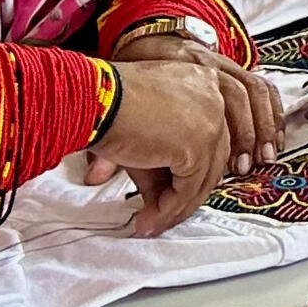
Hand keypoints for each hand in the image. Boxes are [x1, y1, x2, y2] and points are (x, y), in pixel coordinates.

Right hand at [88, 50, 283, 236]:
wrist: (93, 100)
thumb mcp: (145, 137)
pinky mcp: (198, 147)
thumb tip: (165, 201)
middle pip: (211, 159)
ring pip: (202, 178)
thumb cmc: (107, 107)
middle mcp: (214, 99)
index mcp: (204, 84)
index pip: (210, 137)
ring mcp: (210, 123)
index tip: (173, 194)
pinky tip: (149, 219)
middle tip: (160, 213)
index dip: (192, 171)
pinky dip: (169, 209)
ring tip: (151, 222)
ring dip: (176, 207)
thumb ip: (162, 167)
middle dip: (185, 193)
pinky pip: (187, 189)